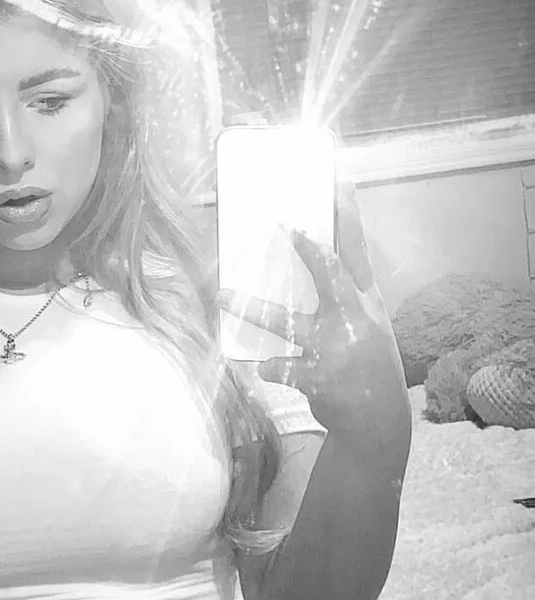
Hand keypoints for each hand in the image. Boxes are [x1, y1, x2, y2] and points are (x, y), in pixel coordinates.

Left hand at [217, 183, 409, 448]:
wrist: (377, 421)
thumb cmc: (368, 363)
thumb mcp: (369, 322)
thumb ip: (344, 290)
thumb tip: (313, 246)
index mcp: (367, 301)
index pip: (358, 249)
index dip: (348, 214)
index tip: (338, 178)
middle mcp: (355, 320)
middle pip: (333, 275)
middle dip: (310, 250)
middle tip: (285, 226)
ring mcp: (336, 350)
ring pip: (287, 322)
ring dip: (251, 307)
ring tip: (222, 294)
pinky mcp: (316, 377)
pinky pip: (278, 365)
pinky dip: (268, 365)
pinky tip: (264, 366)